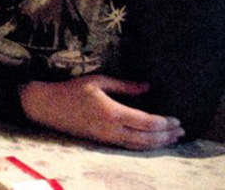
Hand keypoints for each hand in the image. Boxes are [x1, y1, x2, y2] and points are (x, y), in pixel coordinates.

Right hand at [19, 75, 184, 149]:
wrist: (47, 106)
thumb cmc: (70, 90)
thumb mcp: (97, 81)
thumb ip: (124, 85)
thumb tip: (147, 86)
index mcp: (111, 112)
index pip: (146, 121)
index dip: (164, 123)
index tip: (177, 120)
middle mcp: (111, 129)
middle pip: (146, 138)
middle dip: (166, 135)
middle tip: (180, 131)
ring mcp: (106, 138)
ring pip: (139, 146)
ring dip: (158, 143)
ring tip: (172, 139)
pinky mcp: (101, 142)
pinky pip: (128, 148)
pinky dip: (144, 146)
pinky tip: (151, 142)